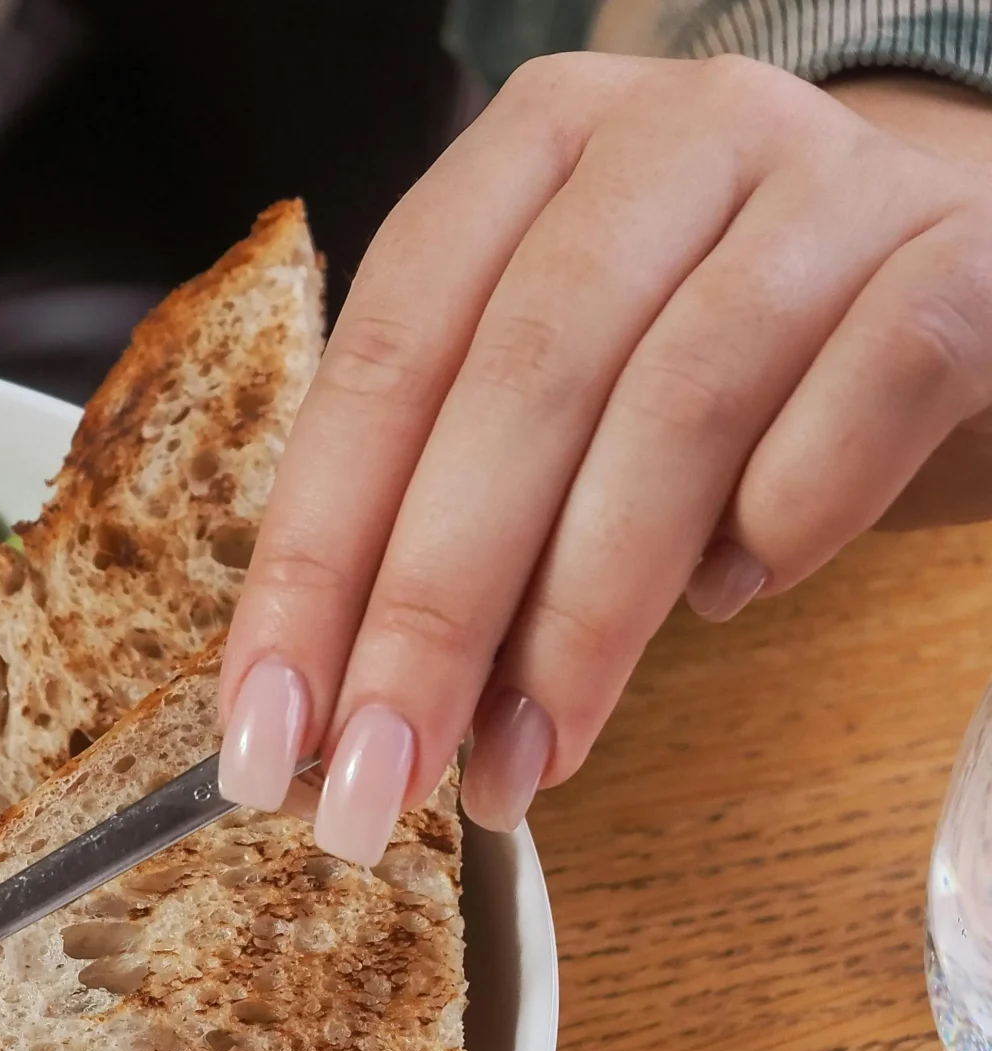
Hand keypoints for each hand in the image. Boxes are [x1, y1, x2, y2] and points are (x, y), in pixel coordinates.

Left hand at [214, 53, 991, 862]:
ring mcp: (828, 181)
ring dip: (582, 618)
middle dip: (429, 614)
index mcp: (530, 151)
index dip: (313, 558)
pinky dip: (781, 522)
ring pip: (675, 409)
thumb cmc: (723, 355)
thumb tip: (347, 714)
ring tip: (528, 759)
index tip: (267, 728)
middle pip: (515, 388)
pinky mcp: (963, 256)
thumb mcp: (565, 396)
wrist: (959, 263)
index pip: (383, 362)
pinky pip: (865, 395)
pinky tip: (729, 598)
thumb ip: (454, 503)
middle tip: (383, 776)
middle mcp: (671, 135)